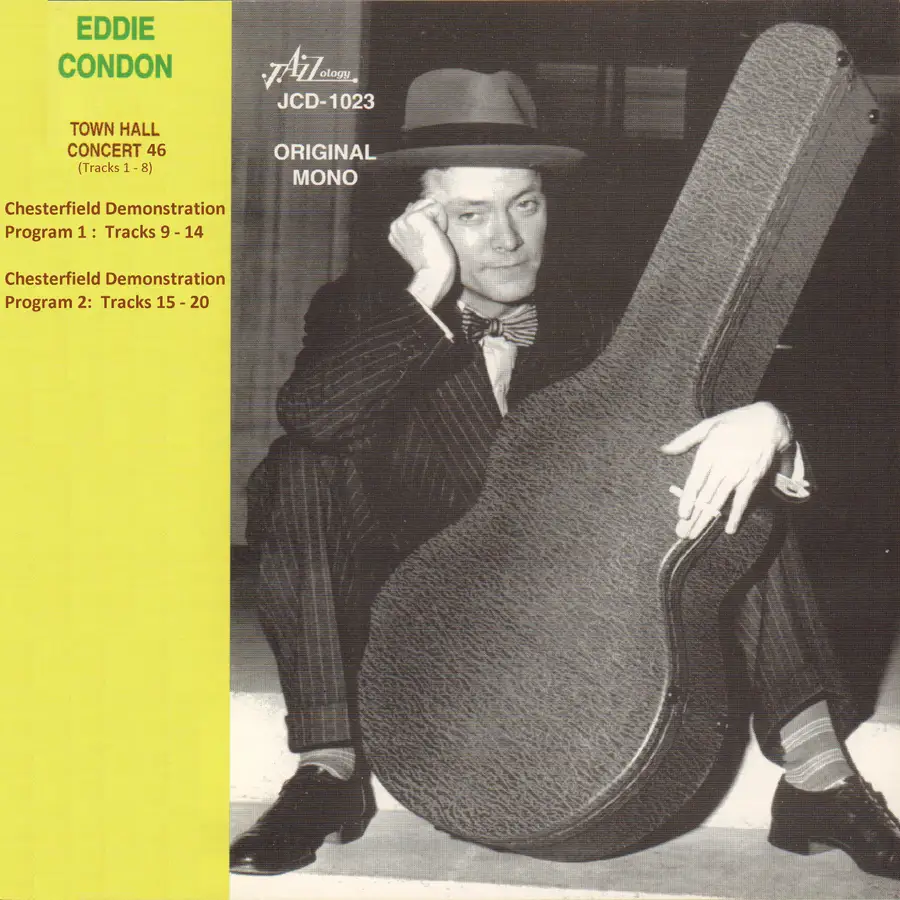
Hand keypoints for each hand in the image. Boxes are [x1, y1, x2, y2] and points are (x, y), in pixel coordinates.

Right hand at [388, 198, 455, 307]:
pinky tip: (436, 236)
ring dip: (438, 220)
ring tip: (433, 239)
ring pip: (430, 203)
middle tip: (431, 242)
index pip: (416, 210)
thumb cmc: (432, 265)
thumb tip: (424, 202)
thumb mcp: (420, 242)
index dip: (428, 225)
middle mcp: (396, 224)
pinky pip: (437, 207)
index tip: (426, 244)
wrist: (433, 277)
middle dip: (433, 220)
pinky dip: (442, 221)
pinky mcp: (417, 217)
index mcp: (395, 231)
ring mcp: (404, 219)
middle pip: (423, 204)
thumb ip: (418, 225)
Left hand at [660, 402, 792, 539]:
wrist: (768, 420)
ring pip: (719, 500)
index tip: (681, 514)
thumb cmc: (734, 422)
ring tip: (695, 533)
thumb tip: (664, 449)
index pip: (695, 480)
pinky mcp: (752, 478)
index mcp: (708, 452)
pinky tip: (730, 529)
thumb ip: (685, 440)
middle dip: (693, 516)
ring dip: (707, 519)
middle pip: (705, 495)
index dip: (688, 498)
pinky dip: (736, 515)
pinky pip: (743, 500)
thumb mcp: (708, 425)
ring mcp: (737, 473)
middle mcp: (722, 465)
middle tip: (682, 533)